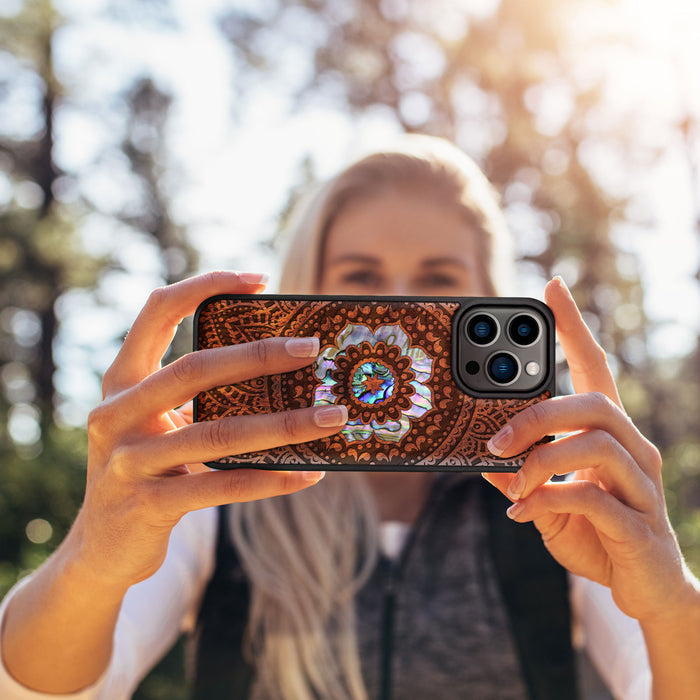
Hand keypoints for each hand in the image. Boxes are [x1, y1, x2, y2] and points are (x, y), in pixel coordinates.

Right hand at [72, 271, 347, 589]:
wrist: (101, 547)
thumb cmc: (147, 470)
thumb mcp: (159, 424)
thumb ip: (197, 397)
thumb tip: (283, 374)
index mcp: (122, 380)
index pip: (157, 312)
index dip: (205, 286)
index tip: (259, 279)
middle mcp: (117, 413)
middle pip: (194, 369)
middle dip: (258, 356)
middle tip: (311, 349)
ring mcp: (128, 461)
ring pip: (218, 433)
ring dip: (285, 424)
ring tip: (333, 417)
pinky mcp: (148, 505)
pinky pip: (221, 486)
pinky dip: (271, 479)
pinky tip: (309, 473)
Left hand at [483, 276, 694, 623]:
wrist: (644, 589)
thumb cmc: (595, 532)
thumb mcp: (547, 499)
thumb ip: (520, 475)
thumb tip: (481, 457)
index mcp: (609, 434)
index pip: (595, 368)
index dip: (574, 327)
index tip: (552, 288)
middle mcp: (633, 450)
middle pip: (594, 403)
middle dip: (538, 415)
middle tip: (495, 440)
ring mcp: (642, 486)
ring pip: (597, 444)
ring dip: (542, 459)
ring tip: (512, 481)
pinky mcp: (639, 525)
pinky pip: (594, 498)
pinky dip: (550, 499)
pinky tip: (525, 512)